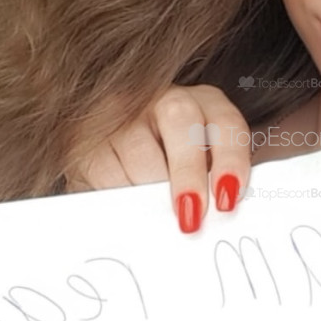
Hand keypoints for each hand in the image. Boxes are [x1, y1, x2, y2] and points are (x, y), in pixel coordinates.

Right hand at [65, 85, 251, 232]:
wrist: (115, 152)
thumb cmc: (172, 166)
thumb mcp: (202, 167)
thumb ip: (215, 183)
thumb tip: (221, 215)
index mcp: (205, 104)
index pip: (226, 122)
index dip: (231, 160)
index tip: (228, 199)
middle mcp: (165, 100)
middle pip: (180, 120)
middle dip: (188, 173)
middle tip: (190, 216)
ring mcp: (124, 114)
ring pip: (138, 148)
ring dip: (151, 190)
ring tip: (158, 220)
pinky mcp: (89, 138)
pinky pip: (105, 169)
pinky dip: (120, 195)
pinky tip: (130, 210)